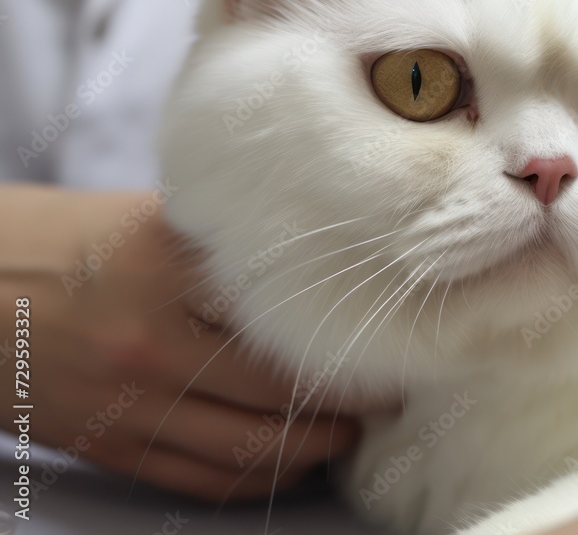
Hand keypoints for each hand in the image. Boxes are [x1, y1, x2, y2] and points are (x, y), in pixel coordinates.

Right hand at [0, 184, 356, 500]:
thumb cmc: (63, 243)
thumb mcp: (147, 220)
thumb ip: (224, 251)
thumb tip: (313, 271)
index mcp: (168, 268)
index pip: (283, 315)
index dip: (349, 339)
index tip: (392, 341)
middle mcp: (152, 341)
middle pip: (278, 391)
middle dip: (348, 402)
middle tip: (388, 394)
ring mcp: (128, 403)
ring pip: (247, 450)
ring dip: (313, 449)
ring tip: (349, 432)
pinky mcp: (108, 446)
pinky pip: (201, 480)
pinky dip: (257, 478)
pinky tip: (289, 462)